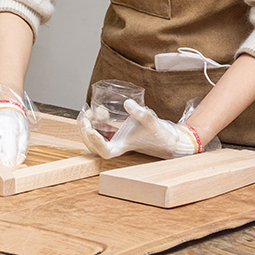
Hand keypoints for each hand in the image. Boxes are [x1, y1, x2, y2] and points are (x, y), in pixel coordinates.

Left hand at [78, 99, 202, 158]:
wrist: (169, 139)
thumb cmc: (161, 135)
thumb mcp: (152, 122)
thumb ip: (141, 112)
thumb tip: (127, 103)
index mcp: (123, 147)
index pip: (104, 151)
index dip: (95, 142)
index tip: (90, 129)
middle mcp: (116, 144)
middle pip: (93, 144)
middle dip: (85, 129)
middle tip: (85, 114)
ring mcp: (115, 139)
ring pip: (94, 136)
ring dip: (88, 123)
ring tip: (91, 110)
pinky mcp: (117, 133)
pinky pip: (100, 129)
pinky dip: (96, 120)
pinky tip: (100, 110)